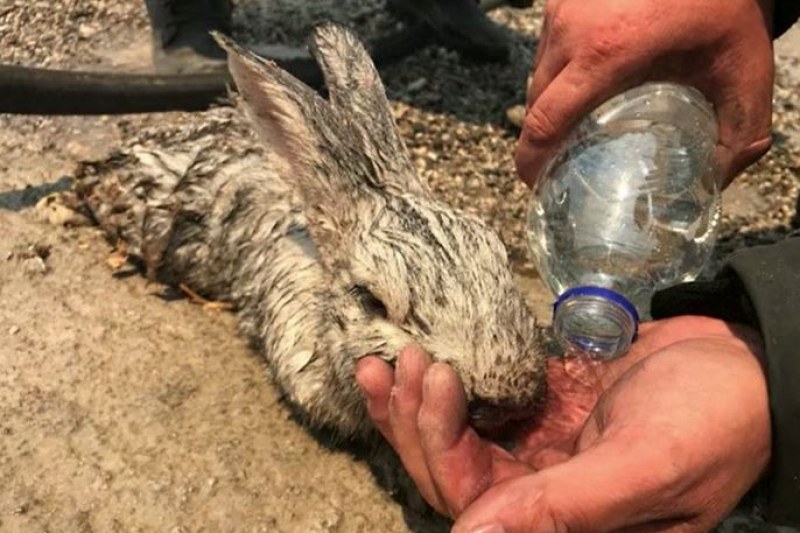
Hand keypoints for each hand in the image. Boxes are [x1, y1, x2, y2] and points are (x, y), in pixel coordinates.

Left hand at [355, 316, 770, 531]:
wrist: (747, 361)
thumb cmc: (715, 419)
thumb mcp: (645, 465)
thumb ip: (563, 507)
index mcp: (570, 525)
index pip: (476, 502)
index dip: (439, 447)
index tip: (434, 380)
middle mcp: (547, 493)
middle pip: (452, 470)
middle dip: (416, 419)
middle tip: (401, 360)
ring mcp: (543, 447)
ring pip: (458, 436)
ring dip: (418, 400)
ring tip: (389, 357)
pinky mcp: (543, 405)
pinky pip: (481, 399)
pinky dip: (449, 379)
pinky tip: (420, 350)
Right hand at [515, 0, 774, 188]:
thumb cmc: (724, 5)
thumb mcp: (745, 71)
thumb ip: (740, 135)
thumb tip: (714, 181)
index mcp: (605, 54)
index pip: (544, 121)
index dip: (531, 160)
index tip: (535, 182)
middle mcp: (571, 31)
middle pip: (535, 104)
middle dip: (541, 138)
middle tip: (562, 161)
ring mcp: (561, 11)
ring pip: (538, 75)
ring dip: (552, 102)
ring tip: (579, 120)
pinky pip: (547, 49)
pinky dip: (560, 71)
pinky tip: (587, 80)